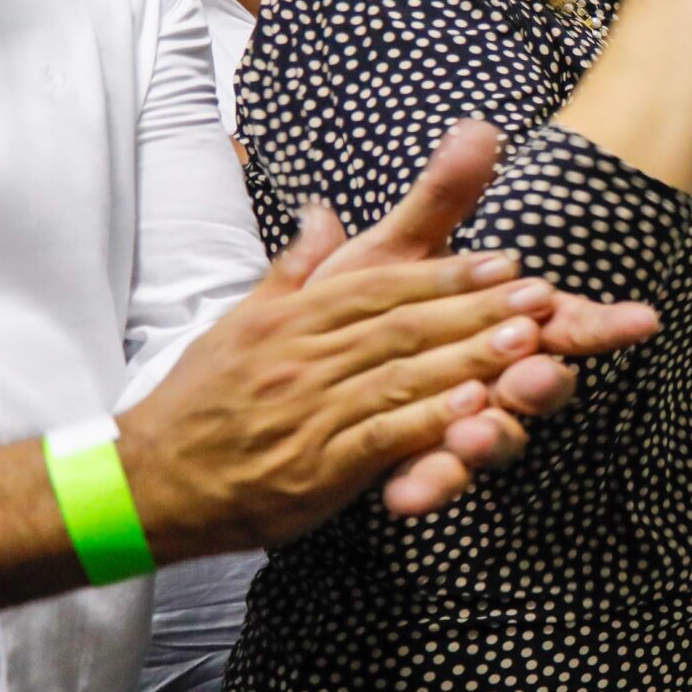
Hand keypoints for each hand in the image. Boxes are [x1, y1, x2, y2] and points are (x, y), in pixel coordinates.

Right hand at [119, 217, 576, 561]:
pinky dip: (432, 420)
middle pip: (404, 324)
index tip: (504, 262)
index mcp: (291, 318)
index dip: (446, 274)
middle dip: (479, 308)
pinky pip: (383, 437)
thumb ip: (294, 269)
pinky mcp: (315, 465)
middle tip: (542, 294)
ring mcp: (310, 410)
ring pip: (403, 375)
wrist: (149, 481)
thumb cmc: (203, 400)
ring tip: (531, 342)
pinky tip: (478, 409)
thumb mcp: (242, 322)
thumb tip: (320, 210)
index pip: (380, 286)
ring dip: (471, 356)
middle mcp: (302, 356)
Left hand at [308, 121, 660, 513]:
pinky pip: (430, 483)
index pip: (568, 323)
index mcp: (501, 326)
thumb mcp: (396, 250)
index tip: (641, 320)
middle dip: (542, 384)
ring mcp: (460, 427)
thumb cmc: (357, 310)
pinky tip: (403, 494)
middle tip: (535, 376)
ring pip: (495, 438)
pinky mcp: (418, 467)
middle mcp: (493, 379)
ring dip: (491, 437)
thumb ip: (442, 198)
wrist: (285, 385)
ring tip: (470, 432)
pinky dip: (423, 485)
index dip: (606, 323)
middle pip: (540, 386)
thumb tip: (480, 129)